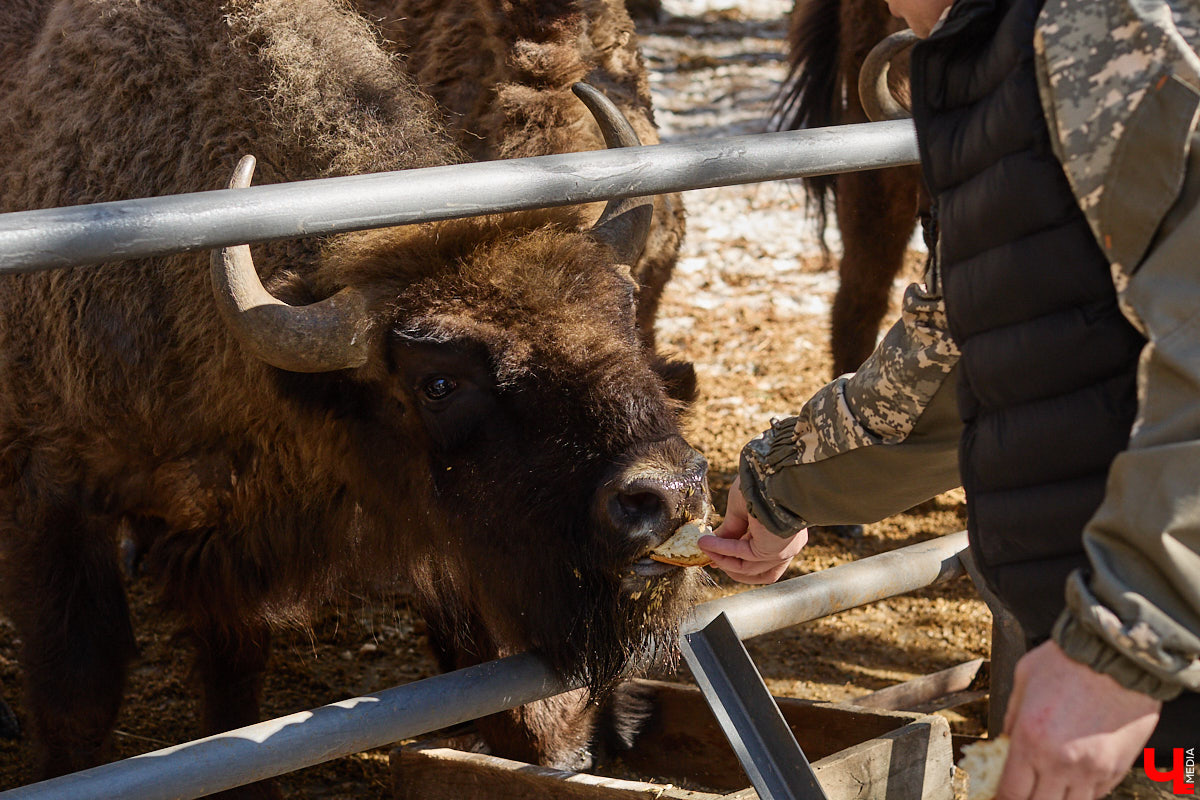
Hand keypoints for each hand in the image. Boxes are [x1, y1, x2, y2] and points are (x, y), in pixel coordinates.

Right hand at [699, 476, 806, 583]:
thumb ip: (731, 528)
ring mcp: (783, 551)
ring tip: (703, 548)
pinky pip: (741, 556)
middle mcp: (787, 545)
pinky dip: (721, 550)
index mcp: (784, 532)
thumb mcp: (741, 509)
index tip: (715, 555)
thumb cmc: (761, 484)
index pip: (760, 555)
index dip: (736, 557)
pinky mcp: (773, 552)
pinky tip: (705, 543)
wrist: (771, 475)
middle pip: (758, 571)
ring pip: (747, 568)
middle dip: (731, 566)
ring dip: (721, 559)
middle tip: (711, 561)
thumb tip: (713, 542)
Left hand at [997, 640, 1161, 799]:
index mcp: (1029, 739)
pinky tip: (1072, 778)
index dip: (1002, 798)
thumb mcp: (1023, 680)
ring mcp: (1091, 769)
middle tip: (1022, 787)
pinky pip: (1095, 794)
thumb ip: (1011, 717)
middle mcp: (1060, 761)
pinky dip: (1081, 792)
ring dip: (1055, 798)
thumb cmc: (1069, 660)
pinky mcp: (1116, 768)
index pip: (1010, 792)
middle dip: (1026, 799)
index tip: (998, 795)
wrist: (1117, 654)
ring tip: (1047, 785)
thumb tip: (1004, 742)